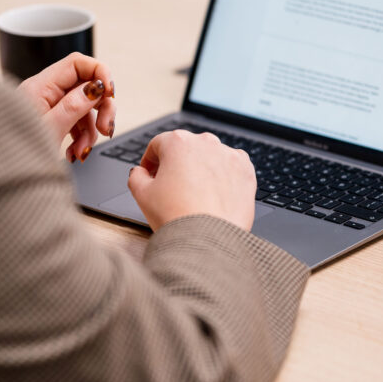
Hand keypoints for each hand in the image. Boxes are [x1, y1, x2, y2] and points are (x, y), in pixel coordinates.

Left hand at [16, 52, 116, 162]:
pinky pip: (74, 122)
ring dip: (90, 130)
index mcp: (40, 87)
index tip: (110, 93)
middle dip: (101, 108)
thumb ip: (74, 106)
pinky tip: (74, 153)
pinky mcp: (49, 121)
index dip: (99, 73)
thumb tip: (96, 88)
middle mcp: (43, 92)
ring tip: (82, 150)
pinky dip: (80, 137)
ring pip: (83, 107)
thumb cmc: (14, 154)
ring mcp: (46, 107)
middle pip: (85, 85)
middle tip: (106, 129)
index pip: (77, 63)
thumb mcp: (51, 129)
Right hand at [128, 130, 256, 231]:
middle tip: (171, 187)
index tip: (150, 174)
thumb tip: (140, 172)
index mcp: (178, 142)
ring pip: (210, 157)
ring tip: (195, 194)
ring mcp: (229, 156)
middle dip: (177, 164)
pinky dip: (223, 177)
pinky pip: (231, 168)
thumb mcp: (141, 194)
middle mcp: (205, 142)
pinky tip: (215, 194)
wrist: (208, 239)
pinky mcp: (246, 171)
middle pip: (186, 148)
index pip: (158, 144)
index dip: (150, 161)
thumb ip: (136, 176)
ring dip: (201, 169)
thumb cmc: (175, 216)